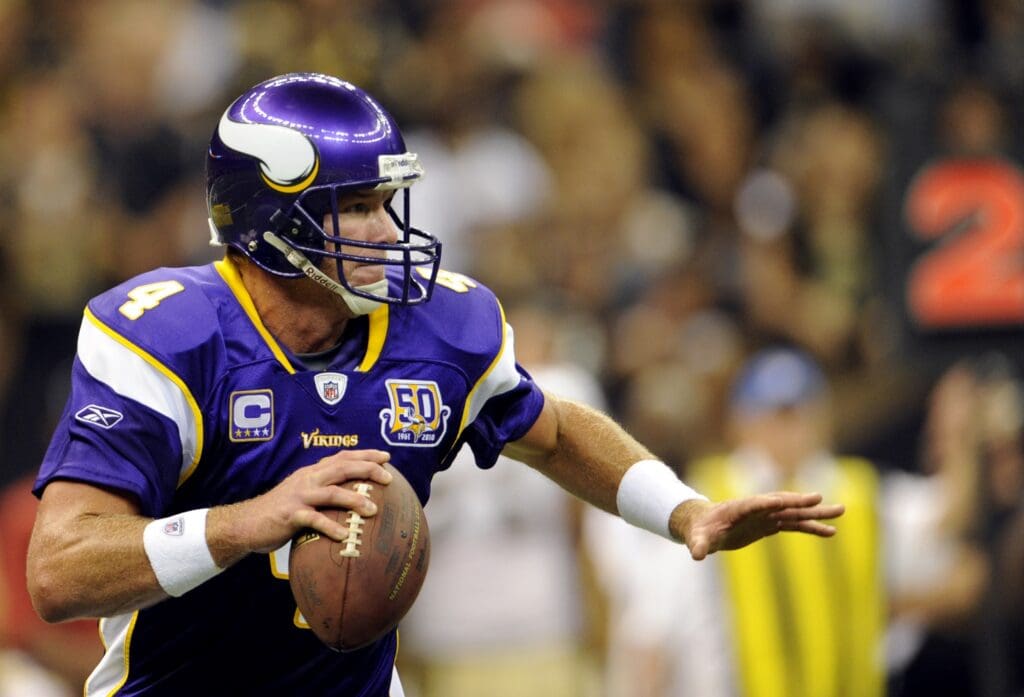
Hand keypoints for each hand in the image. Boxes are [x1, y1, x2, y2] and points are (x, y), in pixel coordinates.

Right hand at [214, 450, 393, 558]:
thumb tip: (351, 498)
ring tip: (373, 509)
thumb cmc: (279, 512)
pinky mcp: (290, 515)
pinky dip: (330, 527)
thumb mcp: (303, 496)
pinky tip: (345, 536)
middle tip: (388, 477)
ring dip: (354, 500)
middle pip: (341, 468)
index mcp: (312, 473)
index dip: (364, 454)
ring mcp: (299, 496)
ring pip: (331, 493)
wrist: (247, 523)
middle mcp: (307, 479)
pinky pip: (313, 520)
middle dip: (367, 470)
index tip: (386, 457)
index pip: (341, 457)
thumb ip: (322, 493)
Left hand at [673, 493, 844, 560]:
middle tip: (824, 500)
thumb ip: (698, 545)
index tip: (787, 501)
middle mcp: (757, 508)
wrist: (704, 525)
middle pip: (782, 504)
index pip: (757, 504)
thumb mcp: (697, 539)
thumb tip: (696, 555)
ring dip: (816, 514)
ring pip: (794, 513)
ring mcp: (766, 516)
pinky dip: (811, 527)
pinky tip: (830, 531)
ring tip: (840, 513)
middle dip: (802, 502)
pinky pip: (794, 525)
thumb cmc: (699, 530)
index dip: (771, 502)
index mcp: (739, 508)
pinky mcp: (770, 525)